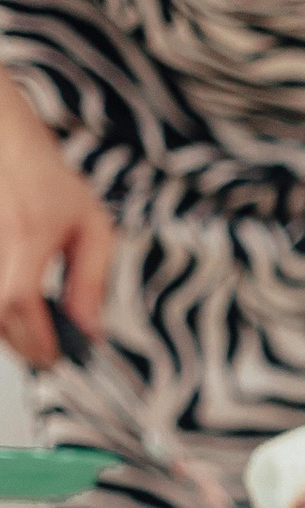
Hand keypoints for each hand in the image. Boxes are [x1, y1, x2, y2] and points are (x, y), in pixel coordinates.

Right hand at [0, 122, 113, 367]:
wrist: (6, 149)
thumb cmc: (54, 187)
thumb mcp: (92, 228)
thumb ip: (91, 281)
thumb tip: (91, 331)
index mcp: (28, 235)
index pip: (21, 298)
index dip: (36, 336)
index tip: (55, 358)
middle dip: (22, 345)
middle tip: (48, 358)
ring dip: (7, 334)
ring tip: (36, 341)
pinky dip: (0, 314)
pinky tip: (18, 316)